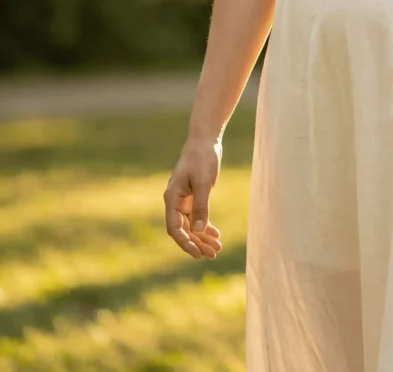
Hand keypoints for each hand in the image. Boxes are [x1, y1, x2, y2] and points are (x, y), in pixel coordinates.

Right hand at [164, 136, 223, 259]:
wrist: (205, 140)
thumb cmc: (202, 158)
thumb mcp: (203, 182)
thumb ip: (201, 206)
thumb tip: (199, 231)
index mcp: (172, 198)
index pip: (174, 228)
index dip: (185, 243)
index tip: (198, 254)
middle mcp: (175, 201)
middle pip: (184, 229)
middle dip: (197, 243)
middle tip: (213, 254)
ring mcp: (183, 199)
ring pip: (191, 225)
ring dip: (203, 237)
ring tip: (217, 248)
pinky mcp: (193, 196)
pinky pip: (197, 216)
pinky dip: (205, 225)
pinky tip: (216, 234)